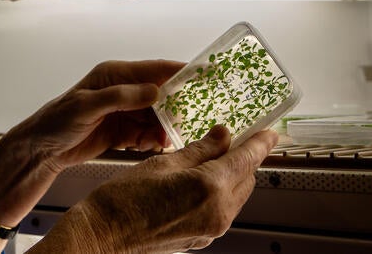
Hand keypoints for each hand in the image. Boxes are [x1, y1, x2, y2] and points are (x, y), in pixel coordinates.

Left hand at [0, 60, 183, 251]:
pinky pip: (147, 134)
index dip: (184, 72)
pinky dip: (152, 141)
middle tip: (194, 119)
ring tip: (167, 140)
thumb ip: (121, 98)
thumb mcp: (86, 107)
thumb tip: (154, 91)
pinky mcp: (122, 132)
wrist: (41, 150)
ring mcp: (124, 112)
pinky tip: (151, 147)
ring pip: (158, 118)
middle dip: (179, 108)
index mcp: (115, 75)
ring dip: (165, 129)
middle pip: (163, 96)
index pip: (157, 69)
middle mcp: (123, 91)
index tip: (209, 75)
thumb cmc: (56, 122)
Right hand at [31, 125, 278, 253]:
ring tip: (205, 162)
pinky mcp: (201, 239)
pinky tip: (194, 183)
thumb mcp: (161, 162)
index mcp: (209, 188)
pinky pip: (220, 211)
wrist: (103, 234)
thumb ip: (199, 150)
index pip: (247, 159)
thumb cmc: (122, 200)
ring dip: (229, 177)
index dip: (260, 143)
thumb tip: (222, 136)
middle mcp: (217, 213)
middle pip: (246, 178)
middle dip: (241, 159)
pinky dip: (216, 194)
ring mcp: (210, 229)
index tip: (268, 133)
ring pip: (235, 196)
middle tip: (226, 141)